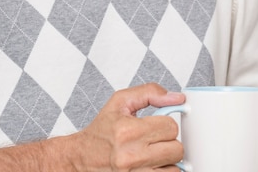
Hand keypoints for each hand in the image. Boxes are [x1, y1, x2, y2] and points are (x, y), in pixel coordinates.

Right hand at [71, 83, 185, 170]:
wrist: (80, 158)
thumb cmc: (100, 132)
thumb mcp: (120, 102)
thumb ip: (150, 93)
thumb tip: (177, 98)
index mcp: (128, 131)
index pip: (171, 127)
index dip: (166, 124)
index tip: (157, 125)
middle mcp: (130, 155)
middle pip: (177, 149)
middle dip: (168, 142)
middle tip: (154, 140)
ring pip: (175, 168)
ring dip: (166, 160)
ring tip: (151, 153)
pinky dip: (162, 171)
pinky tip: (150, 164)